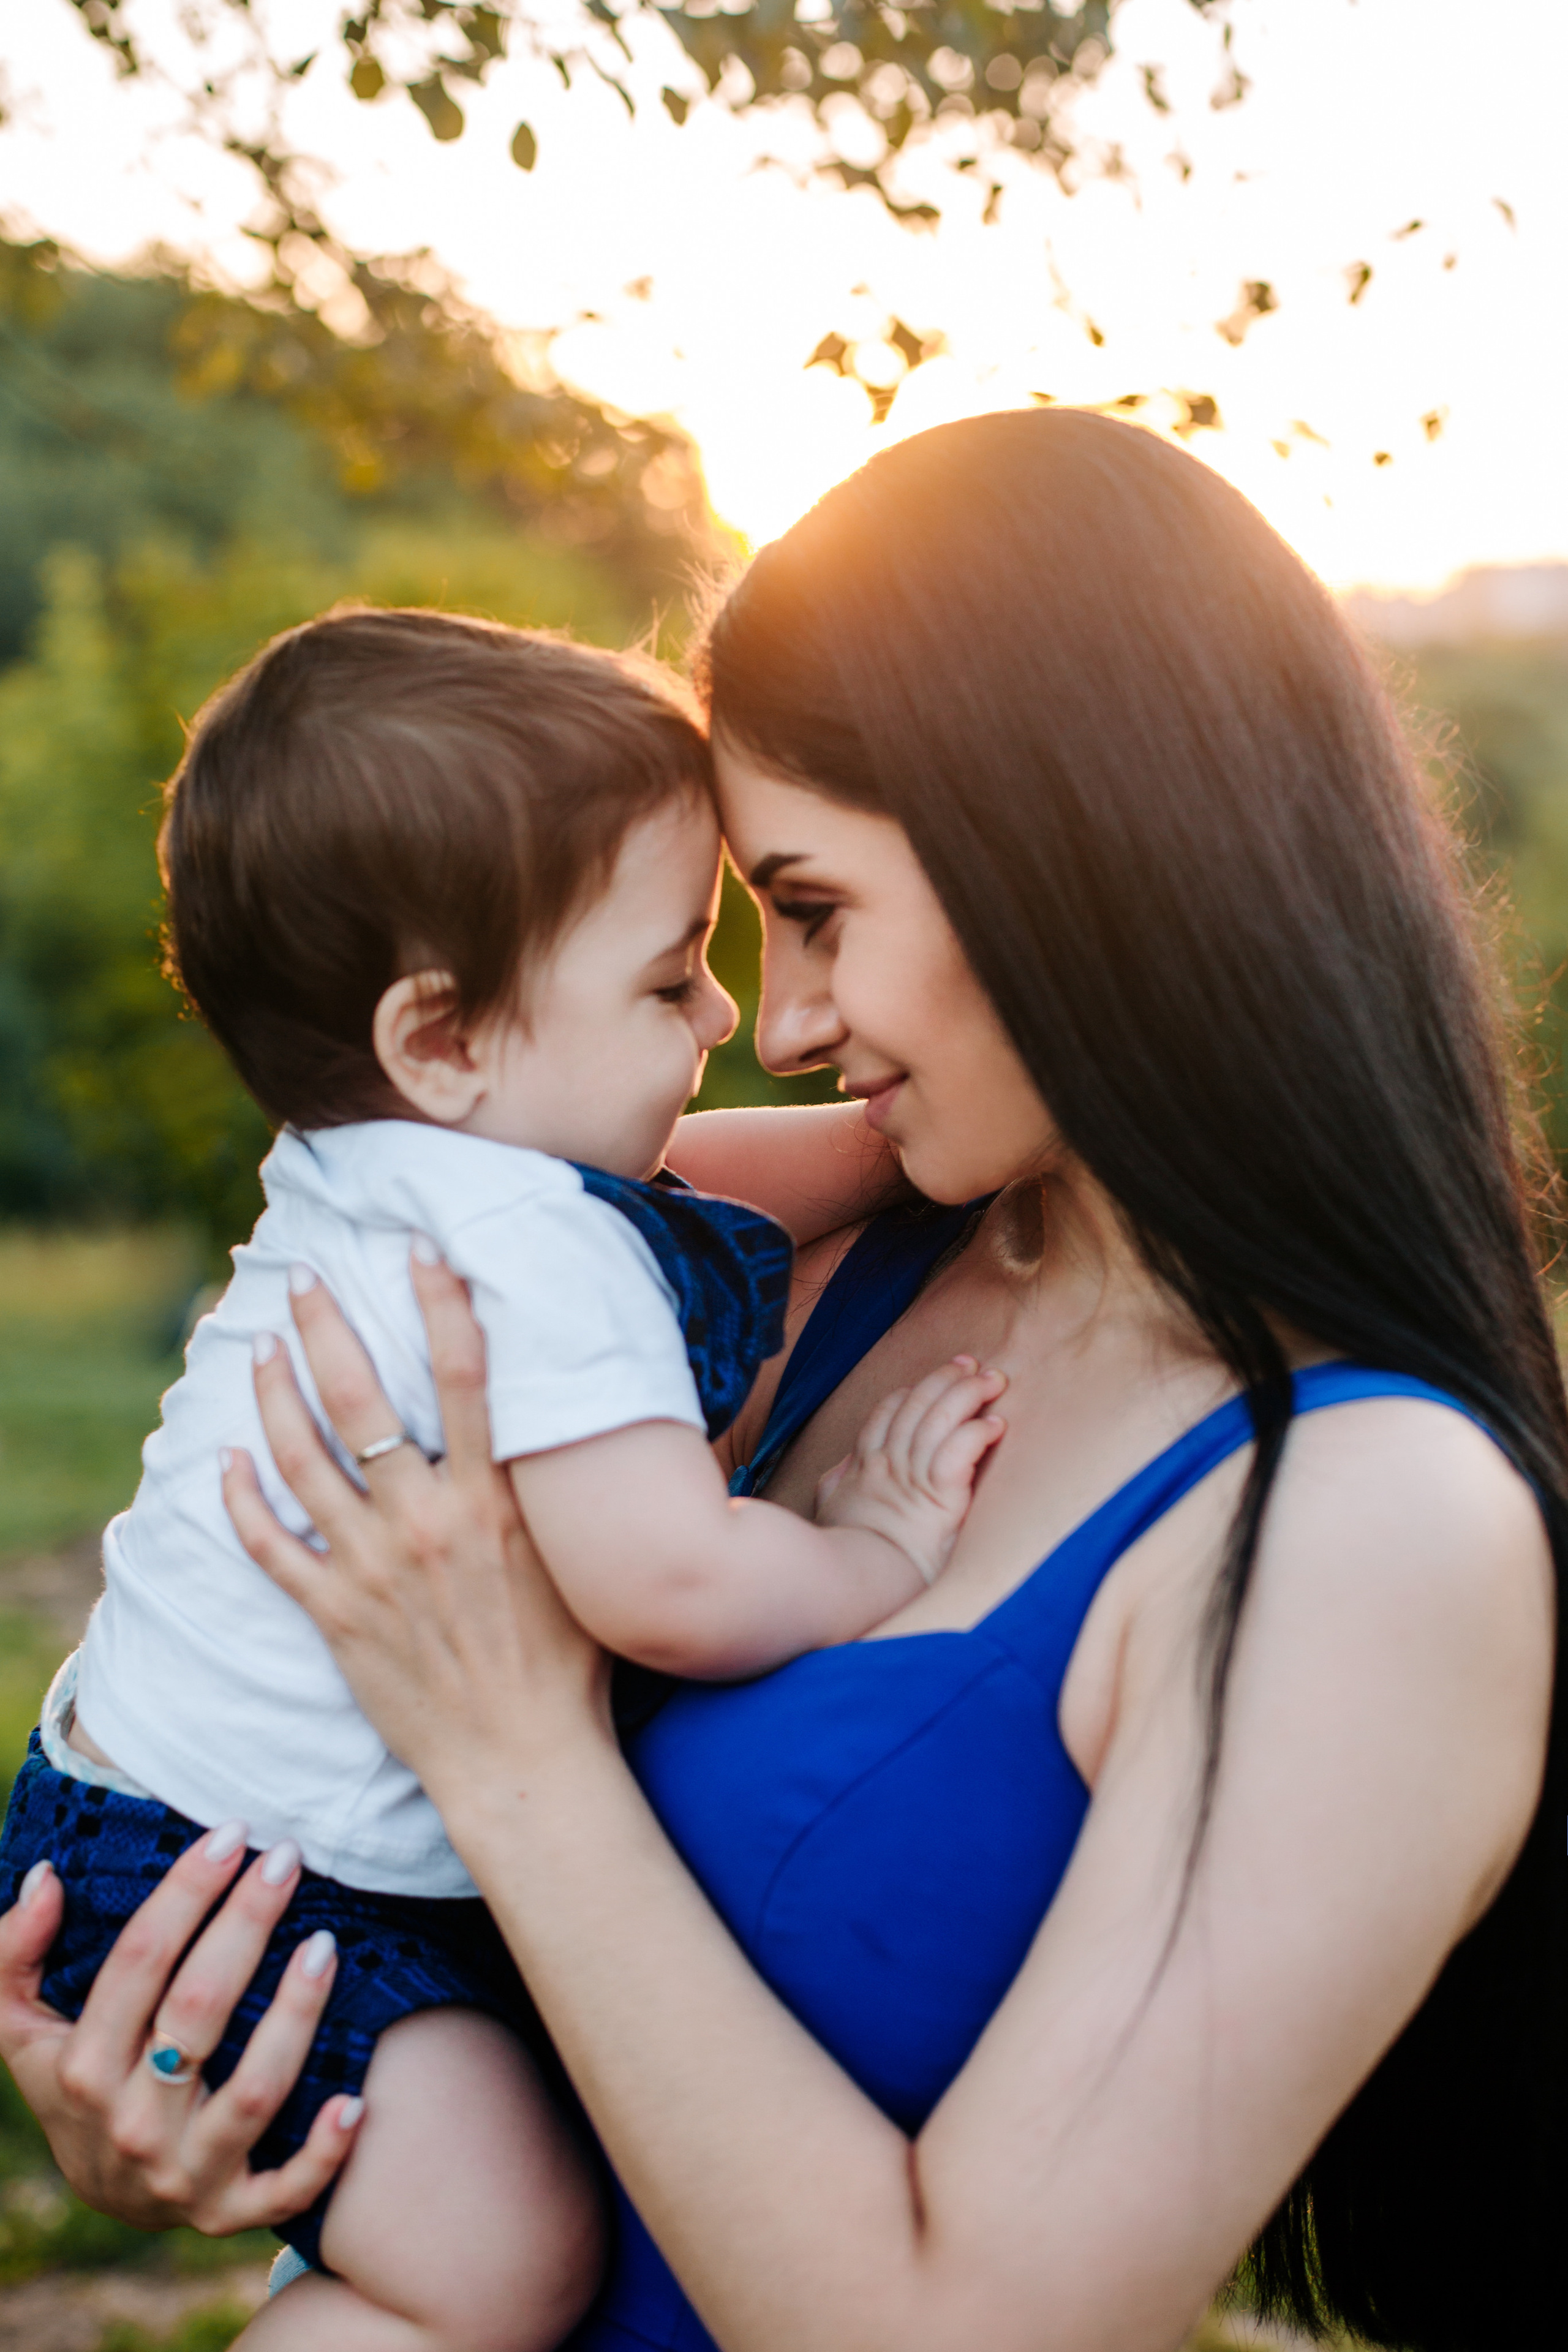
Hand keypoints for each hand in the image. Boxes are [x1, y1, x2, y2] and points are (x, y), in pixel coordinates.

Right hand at [0, 1832, 357, 2231]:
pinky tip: (355, 2102)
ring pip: (253, 2092)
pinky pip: (284, 2191)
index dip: (185, 1891)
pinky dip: (322, 2155)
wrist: (106, 2192)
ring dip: (295, 2017)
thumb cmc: (73, 2081)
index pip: (139, 1962)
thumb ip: (14, 1952)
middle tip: (286, 1858)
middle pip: (198, 2010)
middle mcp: (132, 2123)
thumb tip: (45, 1878)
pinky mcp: (230, 2210)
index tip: (230, 1834)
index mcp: (82, 2068)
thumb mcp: (21, 2026)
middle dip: (246, 1924)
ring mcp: (184, 2172)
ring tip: (327, 1944)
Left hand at [223, 1250, 612, 1819]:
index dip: (440, 1300)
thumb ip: (558, 1489)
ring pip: (302, 1460)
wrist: (525, 1761)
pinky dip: (240, 1500)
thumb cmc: (572, 1665)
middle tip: (302, 1276)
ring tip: (259, 1348)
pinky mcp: (335, 1616)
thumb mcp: (580, 1559)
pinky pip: (270, 1547)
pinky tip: (225, 1461)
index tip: (419, 1246)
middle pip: (362, 1398)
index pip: (466, 1374)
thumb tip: (572, 1421)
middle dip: (325, 1326)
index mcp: (494, 1499)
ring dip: (273, 1395)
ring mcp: (373, 1567)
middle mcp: (427, 1521)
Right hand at [816, 1356, 1005, 1586]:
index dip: (909, 1393)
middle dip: (944, 1379)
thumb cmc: (846, 1553)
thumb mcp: (829, 1510)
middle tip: (969, 1363)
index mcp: (864, 1467)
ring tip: (992, 1380)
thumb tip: (846, 1465)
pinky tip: (995, 1425)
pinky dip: (976, 1434)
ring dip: (967, 1395)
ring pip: (939, 1420)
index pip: (886, 1415)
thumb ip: (837, 1483)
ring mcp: (912, 1479)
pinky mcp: (938, 1499)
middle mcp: (888, 1465)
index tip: (927, 1382)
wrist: (856, 1583)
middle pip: (916, 1406)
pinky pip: (958, 1453)